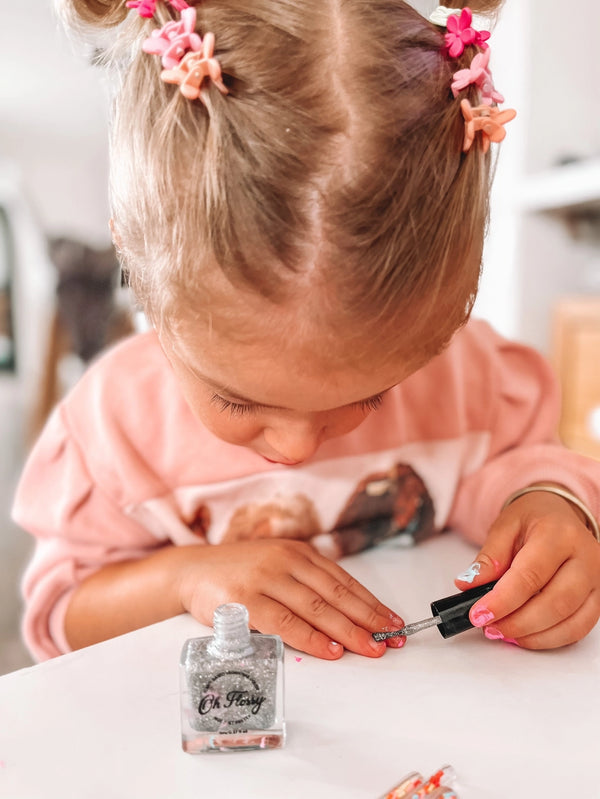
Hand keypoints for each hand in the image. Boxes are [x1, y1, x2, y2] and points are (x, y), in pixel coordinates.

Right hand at [176, 539, 404, 658]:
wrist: (190, 571)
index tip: (393, 621)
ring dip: (348, 631)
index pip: (343, 580)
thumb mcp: (276, 566)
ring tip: (371, 648)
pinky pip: (286, 623)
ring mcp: (265, 580)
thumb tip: (347, 614)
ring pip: (316, 608)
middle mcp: (285, 561)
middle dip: (368, 619)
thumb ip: (306, 583)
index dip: (371, 603)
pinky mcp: (245, 601)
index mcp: (298, 552)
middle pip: (336, 594)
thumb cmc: (238, 573)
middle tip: (392, 638)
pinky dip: (312, 638)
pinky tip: (331, 649)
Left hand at [454, 491, 599, 647]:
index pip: (531, 575)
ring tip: (503, 632)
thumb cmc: (533, 520)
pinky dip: (549, 639)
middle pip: (555, 603)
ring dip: (533, 635)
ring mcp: (597, 580)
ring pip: (570, 622)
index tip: (478, 614)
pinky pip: (579, 629)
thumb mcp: (504, 527)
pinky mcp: (599, 598)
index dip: (503, 600)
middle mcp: (586, 557)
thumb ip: (489, 556)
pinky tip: (525, 635)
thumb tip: (469, 585)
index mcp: (559, 534)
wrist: (559, 514)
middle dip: (518, 622)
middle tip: (488, 626)